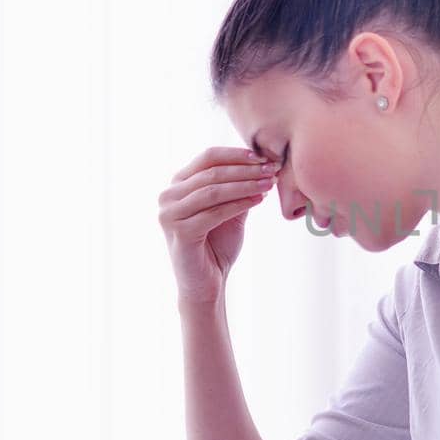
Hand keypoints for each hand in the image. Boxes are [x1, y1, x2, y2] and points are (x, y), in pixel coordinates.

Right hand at [157, 146, 277, 304]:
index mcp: (177, 185)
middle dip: (245, 169)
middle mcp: (168, 196)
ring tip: (268, 183)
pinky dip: (239, 204)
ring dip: (245, 185)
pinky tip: (258, 201)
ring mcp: (169, 214)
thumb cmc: (217, 246)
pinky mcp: (179, 232)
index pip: (207, 158)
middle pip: (212, 172)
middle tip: (271, 169)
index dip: (236, 155)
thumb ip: (238, 187)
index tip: (263, 157)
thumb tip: (262, 163)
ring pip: (213, 190)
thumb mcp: (230, 210)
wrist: (206, 284)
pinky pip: (214, 212)